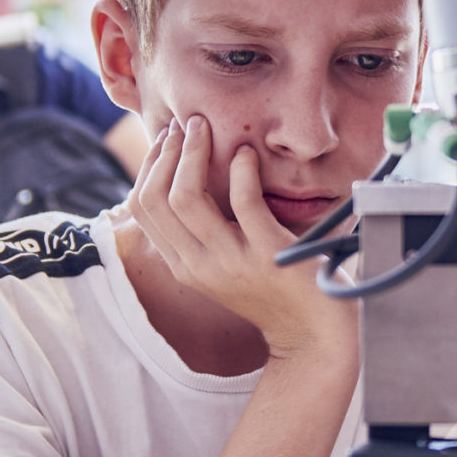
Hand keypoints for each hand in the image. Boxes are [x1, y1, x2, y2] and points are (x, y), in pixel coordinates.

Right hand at [127, 115, 351, 361]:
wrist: (314, 332)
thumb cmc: (272, 289)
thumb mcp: (223, 265)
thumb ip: (201, 233)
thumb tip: (183, 178)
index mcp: (184, 266)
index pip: (142, 209)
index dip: (149, 166)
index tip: (167, 139)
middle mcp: (199, 266)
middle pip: (156, 199)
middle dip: (167, 153)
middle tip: (187, 124)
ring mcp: (231, 261)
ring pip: (186, 197)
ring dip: (194, 153)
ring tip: (206, 127)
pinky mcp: (268, 253)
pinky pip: (244, 200)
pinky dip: (242, 169)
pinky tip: (248, 154)